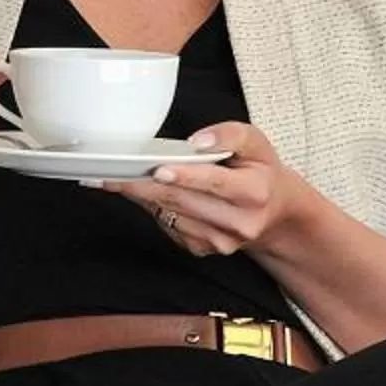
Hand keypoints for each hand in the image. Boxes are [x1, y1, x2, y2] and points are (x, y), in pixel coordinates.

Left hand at [100, 124, 324, 262]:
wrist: (273, 211)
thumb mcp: (257, 143)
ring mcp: (220, 241)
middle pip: (183, 200)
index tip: (158, 169)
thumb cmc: (259, 172)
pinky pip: (168, 226)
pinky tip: (148, 193)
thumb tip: (198, 142)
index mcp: (255, 192)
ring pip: (170, 215)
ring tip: (119, 178)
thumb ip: (230, 135)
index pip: (215, 182)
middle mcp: (239, 222)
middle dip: (144, 185)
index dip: (186, 175)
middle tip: (113, 172)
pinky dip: (154, 208)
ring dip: (142, 196)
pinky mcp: (203, 250)